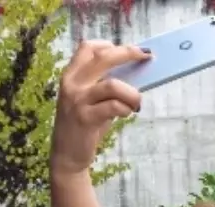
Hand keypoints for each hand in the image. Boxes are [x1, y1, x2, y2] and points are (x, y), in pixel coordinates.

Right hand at [51, 41, 148, 175]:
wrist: (67, 154)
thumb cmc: (85, 124)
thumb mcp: (92, 100)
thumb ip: (106, 86)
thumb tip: (136, 73)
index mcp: (72, 75)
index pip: (88, 48)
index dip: (111, 45)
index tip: (131, 50)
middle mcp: (72, 83)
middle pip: (103, 58)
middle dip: (128, 54)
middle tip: (147, 57)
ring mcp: (77, 100)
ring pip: (113, 85)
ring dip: (132, 93)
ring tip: (136, 104)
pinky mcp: (85, 118)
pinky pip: (114, 107)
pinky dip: (127, 109)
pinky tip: (127, 113)